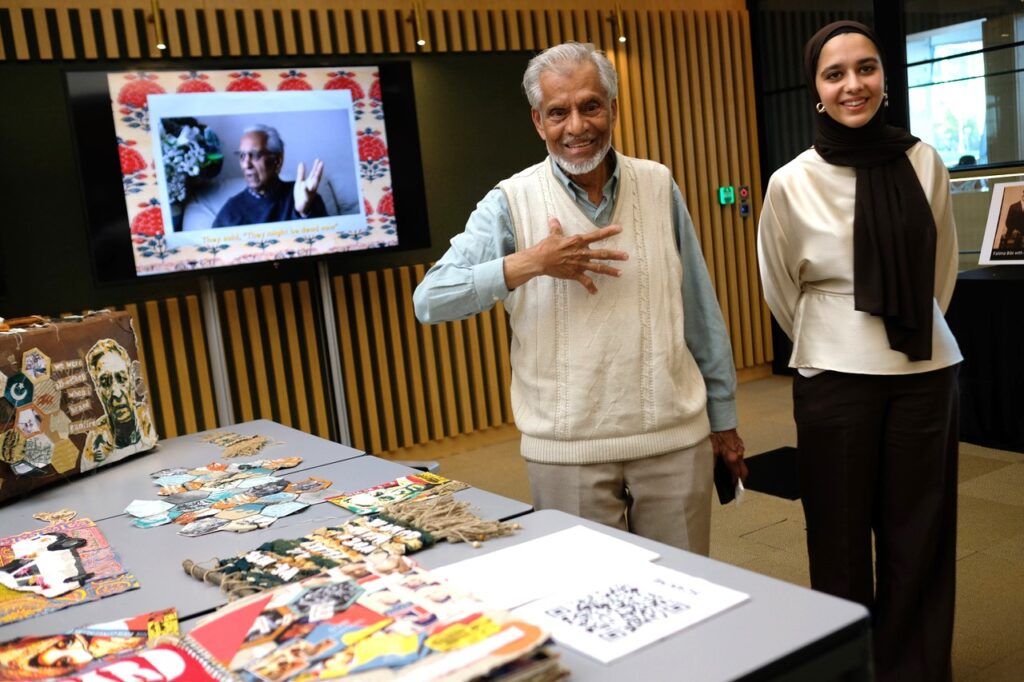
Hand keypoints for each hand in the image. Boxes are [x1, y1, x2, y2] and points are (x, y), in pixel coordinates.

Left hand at [293, 159, 324, 216]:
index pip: (314, 174)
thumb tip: (301, 163)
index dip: (317, 167)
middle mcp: (312, 187)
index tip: (319, 161)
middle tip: (321, 163)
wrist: (300, 206)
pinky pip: (306, 194)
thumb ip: (301, 173)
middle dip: (319, 171)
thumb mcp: (300, 181)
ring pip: (314, 185)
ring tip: (316, 174)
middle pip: (316, 178)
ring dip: (316, 179)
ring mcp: (310, 192)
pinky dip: (306, 190)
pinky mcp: (306, 198)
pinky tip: (304, 185)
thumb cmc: (301, 194)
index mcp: (310, 182)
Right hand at [503, 217, 629, 292]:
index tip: (620, 229)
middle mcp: (581, 252)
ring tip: (620, 273)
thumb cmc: (546, 247)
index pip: (596, 235)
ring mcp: (579, 264)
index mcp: (578, 241)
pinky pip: (584, 281)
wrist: (539, 260)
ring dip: (610, 271)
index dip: (608, 232)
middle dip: (615, 255)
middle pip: (602, 254)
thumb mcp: (553, 236)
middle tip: (626, 256)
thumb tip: (554, 219)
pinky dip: (590, 287)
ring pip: (598, 268)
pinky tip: (595, 292)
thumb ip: (556, 228)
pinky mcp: (574, 274)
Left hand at [710, 428, 747, 483]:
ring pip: (742, 463)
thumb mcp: (712, 450)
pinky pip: (740, 455)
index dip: (735, 481)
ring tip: (732, 473)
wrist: (723, 424)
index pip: (736, 474)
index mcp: (732, 458)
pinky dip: (737, 460)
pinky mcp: (741, 445)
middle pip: (744, 471)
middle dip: (742, 478)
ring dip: (739, 469)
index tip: (733, 485)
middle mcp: (739, 455)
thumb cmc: (717, 436)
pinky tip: (730, 460)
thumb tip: (710, 471)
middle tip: (737, 484)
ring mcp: (741, 450)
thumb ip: (712, 462)